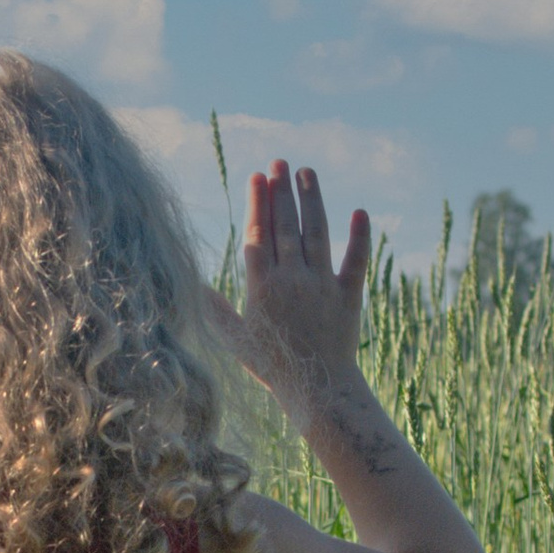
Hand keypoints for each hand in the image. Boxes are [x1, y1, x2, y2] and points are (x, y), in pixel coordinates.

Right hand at [233, 161, 371, 403]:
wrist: (316, 390)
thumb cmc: (272, 367)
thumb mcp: (236, 341)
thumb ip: (216, 310)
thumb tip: (194, 287)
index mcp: (262, 288)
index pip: (258, 235)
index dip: (258, 203)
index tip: (257, 176)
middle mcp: (292, 280)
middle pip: (286, 227)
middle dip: (282, 192)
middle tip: (280, 162)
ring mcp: (321, 286)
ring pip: (317, 234)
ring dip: (312, 200)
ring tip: (306, 172)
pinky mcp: (348, 296)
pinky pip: (356, 261)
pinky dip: (360, 237)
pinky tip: (359, 212)